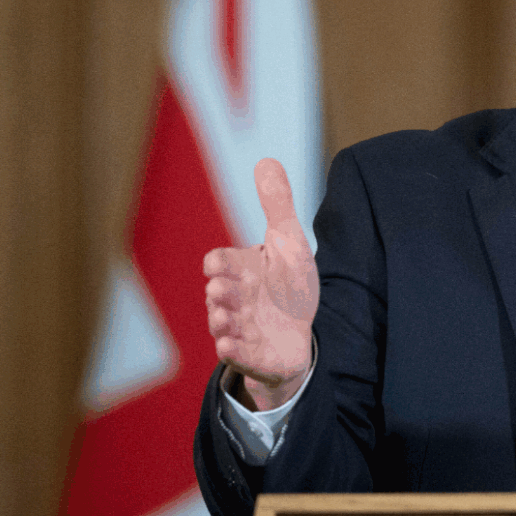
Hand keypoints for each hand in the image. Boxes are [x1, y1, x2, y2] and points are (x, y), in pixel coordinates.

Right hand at [204, 158, 318, 409]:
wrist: (299, 332)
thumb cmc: (287, 285)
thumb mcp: (289, 243)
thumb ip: (277, 205)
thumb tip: (266, 160)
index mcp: (240, 270)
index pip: (221, 263)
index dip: (219, 263)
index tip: (217, 263)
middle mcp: (234, 299)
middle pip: (219, 294)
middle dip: (220, 292)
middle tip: (222, 290)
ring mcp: (240, 329)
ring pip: (224, 325)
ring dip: (221, 322)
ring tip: (223, 320)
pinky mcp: (252, 355)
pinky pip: (238, 355)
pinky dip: (234, 351)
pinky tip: (230, 346)